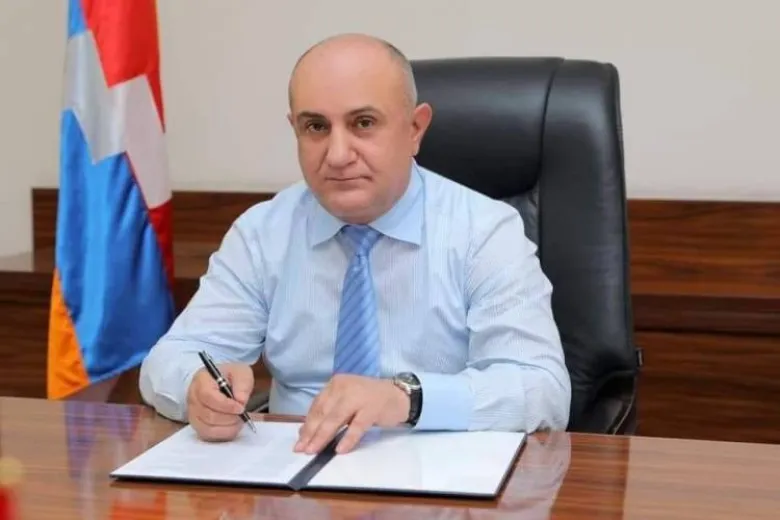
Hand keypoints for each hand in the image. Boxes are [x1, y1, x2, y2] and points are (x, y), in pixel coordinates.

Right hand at [187, 363, 253, 441]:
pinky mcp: (198, 426)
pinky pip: (209, 436)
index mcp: (201, 380)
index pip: (208, 396)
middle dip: (230, 417)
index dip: (226, 405)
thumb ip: (242, 383)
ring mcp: (193, 414)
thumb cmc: (229, 377)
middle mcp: (193, 398)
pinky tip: (234, 426)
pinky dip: (224, 433)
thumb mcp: (240, 372)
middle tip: (243, 414)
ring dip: (228, 427)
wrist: (220, 384)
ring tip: (240, 420)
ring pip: (208, 428)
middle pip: (208, 415)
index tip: (241, 408)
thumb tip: (240, 400)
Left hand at [294, 374, 408, 454]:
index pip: (317, 406)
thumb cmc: (369, 400)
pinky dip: (348, 438)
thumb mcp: (346, 401)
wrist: (398, 396)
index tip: (299, 441)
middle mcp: (344, 386)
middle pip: (323, 413)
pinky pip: (357, 426)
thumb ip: (328, 413)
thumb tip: (305, 432)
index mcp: (336, 384)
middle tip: (302, 449)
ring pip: (336, 419)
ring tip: (314, 451)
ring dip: (323, 436)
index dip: (307, 425)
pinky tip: (340, 450)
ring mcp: (359, 396)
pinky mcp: (372, 408)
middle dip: (311, 433)